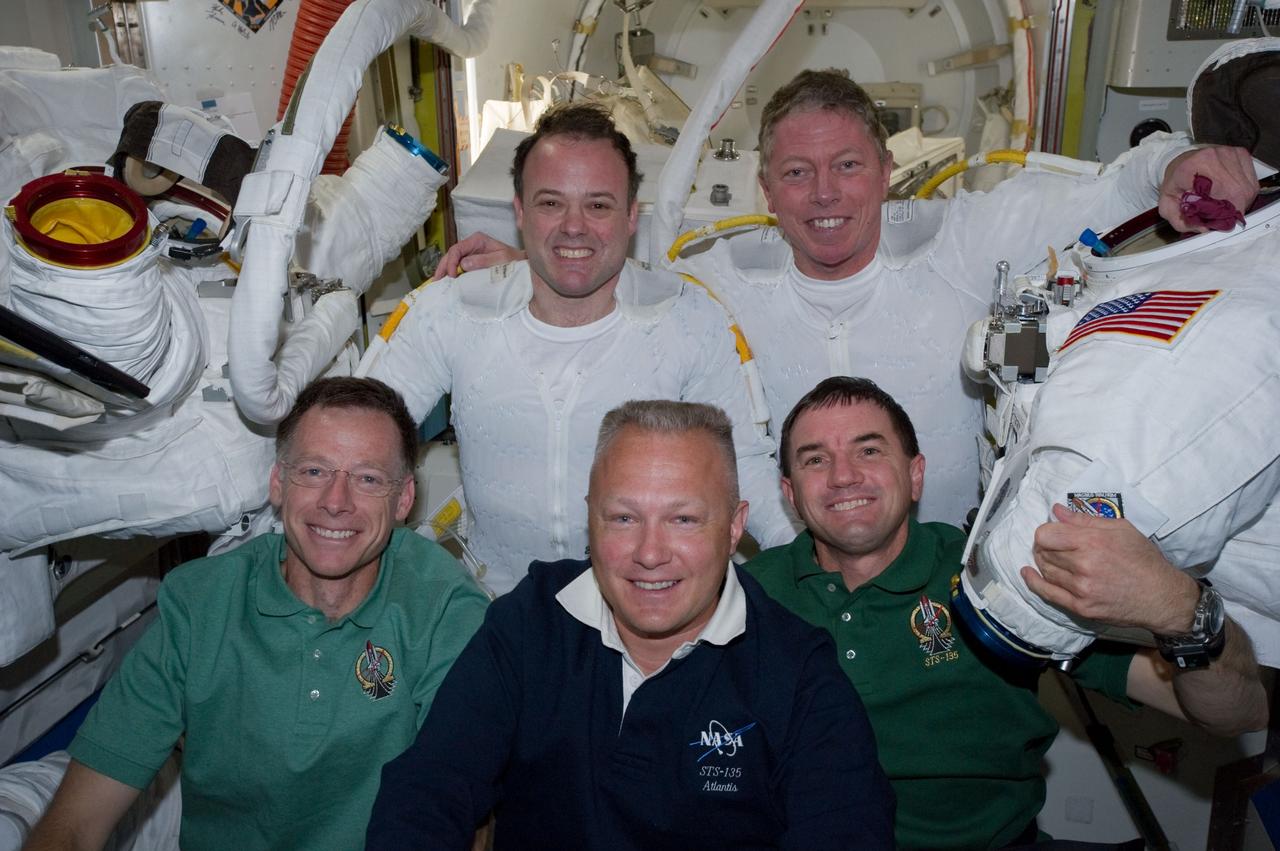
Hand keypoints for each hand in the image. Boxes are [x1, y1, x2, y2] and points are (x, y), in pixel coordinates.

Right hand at [433, 232, 524, 278]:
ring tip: (438, 283)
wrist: (521, 265)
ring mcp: (470, 253)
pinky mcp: (471, 262)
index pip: (457, 249)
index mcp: (477, 240)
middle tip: (437, 280)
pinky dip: (451, 274)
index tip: (452, 275)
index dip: (452, 262)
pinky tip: (447, 282)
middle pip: (451, 254)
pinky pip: (458, 267)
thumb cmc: (514, 261)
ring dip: (445, 271)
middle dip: (443, 267)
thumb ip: (484, 261)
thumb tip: (464, 264)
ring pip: (452, 261)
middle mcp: (471, 245)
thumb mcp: (501, 260)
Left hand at [1020, 504, 1199, 634]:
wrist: (1161, 597)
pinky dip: (1033, 582)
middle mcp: (1084, 566)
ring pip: (1045, 571)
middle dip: (1044, 546)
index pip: (1046, 535)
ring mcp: (1081, 589)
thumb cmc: (1143, 559)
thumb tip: (1057, 510)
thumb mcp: (1121, 529)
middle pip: (1044, 552)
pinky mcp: (1081, 607)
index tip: (1054, 533)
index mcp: (1093, 543)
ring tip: (1051, 557)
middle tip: (1053, 545)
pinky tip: (1028, 573)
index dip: (1046, 532)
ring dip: (1043, 562)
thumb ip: (1085, 520)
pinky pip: (1048, 594)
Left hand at [1158, 145, 1257, 232]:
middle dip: (1230, 211)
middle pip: (1236, 195)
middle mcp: (1212, 157)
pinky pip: (1251, 182)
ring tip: (1224, 203)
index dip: (1219, 215)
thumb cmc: (1175, 182)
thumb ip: (1181, 221)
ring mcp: (1229, 154)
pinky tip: (1231, 192)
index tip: (1214, 221)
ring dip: (1239, 202)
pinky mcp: (1242, 154)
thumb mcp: (1167, 205)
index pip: (1214, 199)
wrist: (1181, 159)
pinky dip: (1244, 192)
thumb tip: (1204, 229)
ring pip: (1247, 190)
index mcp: (1190, 169)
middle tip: (1220, 215)